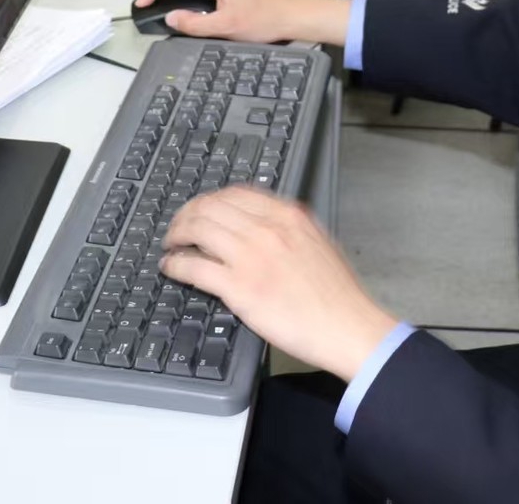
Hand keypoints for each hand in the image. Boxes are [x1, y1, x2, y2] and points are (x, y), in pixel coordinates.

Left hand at [162, 187, 398, 380]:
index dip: (209, 200)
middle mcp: (267, 228)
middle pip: (210, 207)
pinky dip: (176, 264)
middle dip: (186, 215)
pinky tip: (171, 267)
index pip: (234, 194)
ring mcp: (251, 255)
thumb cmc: (338, 294)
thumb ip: (289, 229)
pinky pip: (194, 267)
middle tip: (178, 228)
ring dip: (177, 235)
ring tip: (171, 245)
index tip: (200, 209)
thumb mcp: (317, 243)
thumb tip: (263, 227)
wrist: (347, 325)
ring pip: (197, 230)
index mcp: (288, 215)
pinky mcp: (239, 286)